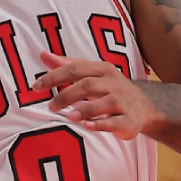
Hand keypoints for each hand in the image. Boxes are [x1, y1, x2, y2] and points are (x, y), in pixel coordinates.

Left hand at [32, 51, 158, 139]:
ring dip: (86, 109)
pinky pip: (116, 122)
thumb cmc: (111, 88)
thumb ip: (67, 65)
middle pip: (88, 85)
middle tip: (51, 106)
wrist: (145, 108)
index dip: (55, 76)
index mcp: (103, 69)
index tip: (35, 87)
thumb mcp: (92, 73)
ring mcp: (123, 102)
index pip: (76, 69)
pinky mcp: (129, 121)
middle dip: (67, 94)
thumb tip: (42, 54)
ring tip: (69, 116)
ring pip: (105, 103)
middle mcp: (114, 83)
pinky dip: (102, 124)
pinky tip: (88, 126)